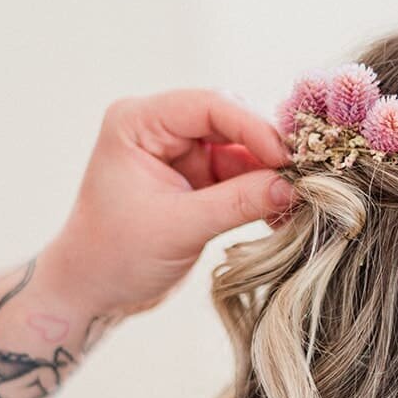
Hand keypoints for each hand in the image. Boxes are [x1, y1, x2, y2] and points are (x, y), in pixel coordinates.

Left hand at [49, 90, 297, 319]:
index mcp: (138, 122)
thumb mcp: (178, 228)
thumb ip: (236, 203)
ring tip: (298, 202)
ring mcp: (180, 154)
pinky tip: (283, 213)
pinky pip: (240, 176)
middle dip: (266, 151)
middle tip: (304, 178)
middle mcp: (159, 128)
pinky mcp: (195, 180)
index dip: (253, 127)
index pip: (208, 105)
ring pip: (241, 150)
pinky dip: (262, 194)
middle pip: (230, 121)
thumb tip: (293, 187)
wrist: (92, 292)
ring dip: (269, 176)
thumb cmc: (114, 256)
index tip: (287, 158)